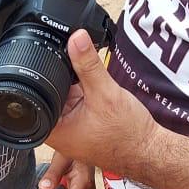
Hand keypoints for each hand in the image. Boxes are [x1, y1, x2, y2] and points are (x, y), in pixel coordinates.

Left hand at [45, 31, 153, 172]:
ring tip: (96, 92)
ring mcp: (72, 129)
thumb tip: (75, 38)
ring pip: (66, 96)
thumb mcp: (105, 93)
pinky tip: (100, 95)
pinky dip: (87, 94)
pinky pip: (78, 102)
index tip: (62, 64)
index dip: (48, 75)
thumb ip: (88, 64)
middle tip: (86, 83)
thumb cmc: (128, 134)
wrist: (151, 150)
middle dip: (67, 81)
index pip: (37, 94)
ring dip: (79, 87)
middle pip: (51, 93)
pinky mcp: (84, 125)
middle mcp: (60, 133)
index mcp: (55, 131)